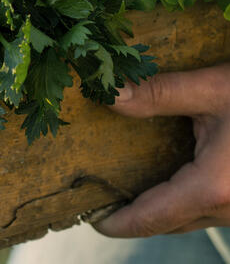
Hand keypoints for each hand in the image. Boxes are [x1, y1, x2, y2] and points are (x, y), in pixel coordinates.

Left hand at [93, 63, 229, 236]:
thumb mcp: (213, 89)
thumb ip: (159, 93)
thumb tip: (111, 94)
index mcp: (216, 188)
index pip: (154, 216)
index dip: (121, 222)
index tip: (95, 221)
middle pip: (172, 222)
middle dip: (138, 217)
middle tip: (105, 203)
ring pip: (196, 218)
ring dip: (165, 211)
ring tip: (133, 192)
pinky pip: (216, 210)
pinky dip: (190, 203)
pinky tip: (177, 181)